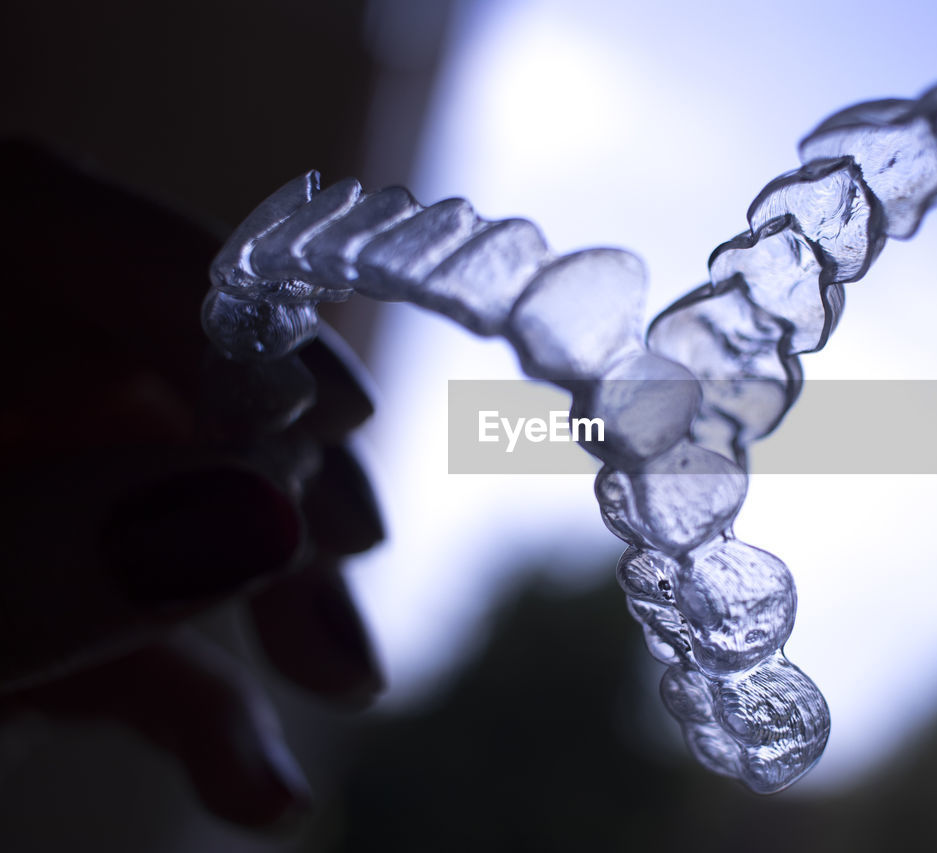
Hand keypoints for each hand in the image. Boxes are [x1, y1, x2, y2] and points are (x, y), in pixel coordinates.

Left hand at [0, 140, 385, 828]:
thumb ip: (31, 562)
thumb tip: (261, 507)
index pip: (36, 211)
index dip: (198, 290)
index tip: (318, 411)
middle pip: (137, 360)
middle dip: (264, 464)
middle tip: (348, 546)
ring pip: (154, 500)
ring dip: (264, 598)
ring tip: (346, 678)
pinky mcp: (13, 602)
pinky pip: (121, 624)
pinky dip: (201, 706)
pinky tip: (262, 782)